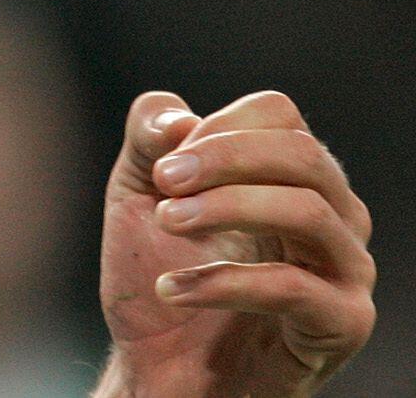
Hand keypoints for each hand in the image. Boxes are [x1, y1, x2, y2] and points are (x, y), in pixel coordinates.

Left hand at [96, 91, 373, 397]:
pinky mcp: (341, 324)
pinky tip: (172, 289)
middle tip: (162, 184)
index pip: (278, 115)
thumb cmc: (158, 274)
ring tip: (168, 224)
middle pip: (302, 153)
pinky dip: (223, 281)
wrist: (158, 369)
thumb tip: (179, 117)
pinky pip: (295, 286)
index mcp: (290, 176)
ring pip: (308, 210)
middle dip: (223, 159)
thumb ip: (150, 140)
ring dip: (225, 209)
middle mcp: (333, 216)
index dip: (216, 128)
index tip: (164, 165)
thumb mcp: (138, 194)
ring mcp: (345, 271)